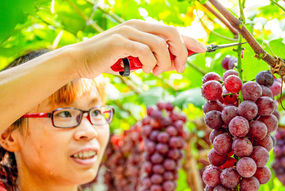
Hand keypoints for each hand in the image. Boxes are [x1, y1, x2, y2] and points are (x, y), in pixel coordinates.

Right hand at [69, 19, 205, 77]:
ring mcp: (129, 31)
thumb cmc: (109, 60)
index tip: (203, 50)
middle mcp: (138, 25)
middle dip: (181, 52)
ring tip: (156, 71)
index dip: (190, 40)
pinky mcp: (120, 42)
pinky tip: (147, 70)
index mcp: (142, 27)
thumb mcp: (136, 58)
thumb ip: (155, 58)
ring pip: (161, 44)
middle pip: (172, 33)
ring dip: (164, 61)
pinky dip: (151, 64)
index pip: (172, 31)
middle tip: (179, 69)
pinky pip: (146, 51)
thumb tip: (176, 63)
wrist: (81, 61)